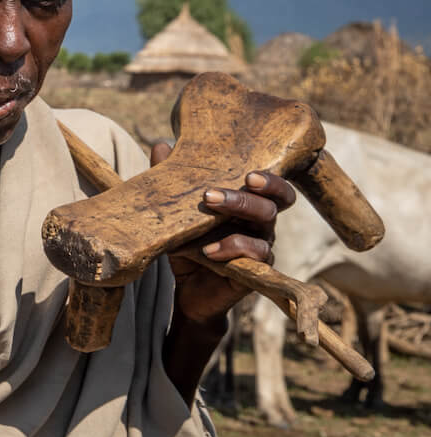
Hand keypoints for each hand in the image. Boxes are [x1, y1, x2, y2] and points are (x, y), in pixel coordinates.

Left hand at [153, 140, 298, 323]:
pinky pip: (254, 256)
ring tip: (208, 206)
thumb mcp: (176, 212)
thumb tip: (161, 145)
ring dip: (238, 212)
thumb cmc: (187, 244)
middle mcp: (261, 224)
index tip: (249, 172)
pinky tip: (208, 250)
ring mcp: (261, 248)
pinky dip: (231, 248)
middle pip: (274, 203)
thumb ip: (172, 180)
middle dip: (254, 192)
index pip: (273, 186)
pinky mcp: (255, 272)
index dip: (271, 178)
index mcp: (249, 205)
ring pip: (265, 227)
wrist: (187, 291)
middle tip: (227, 185)